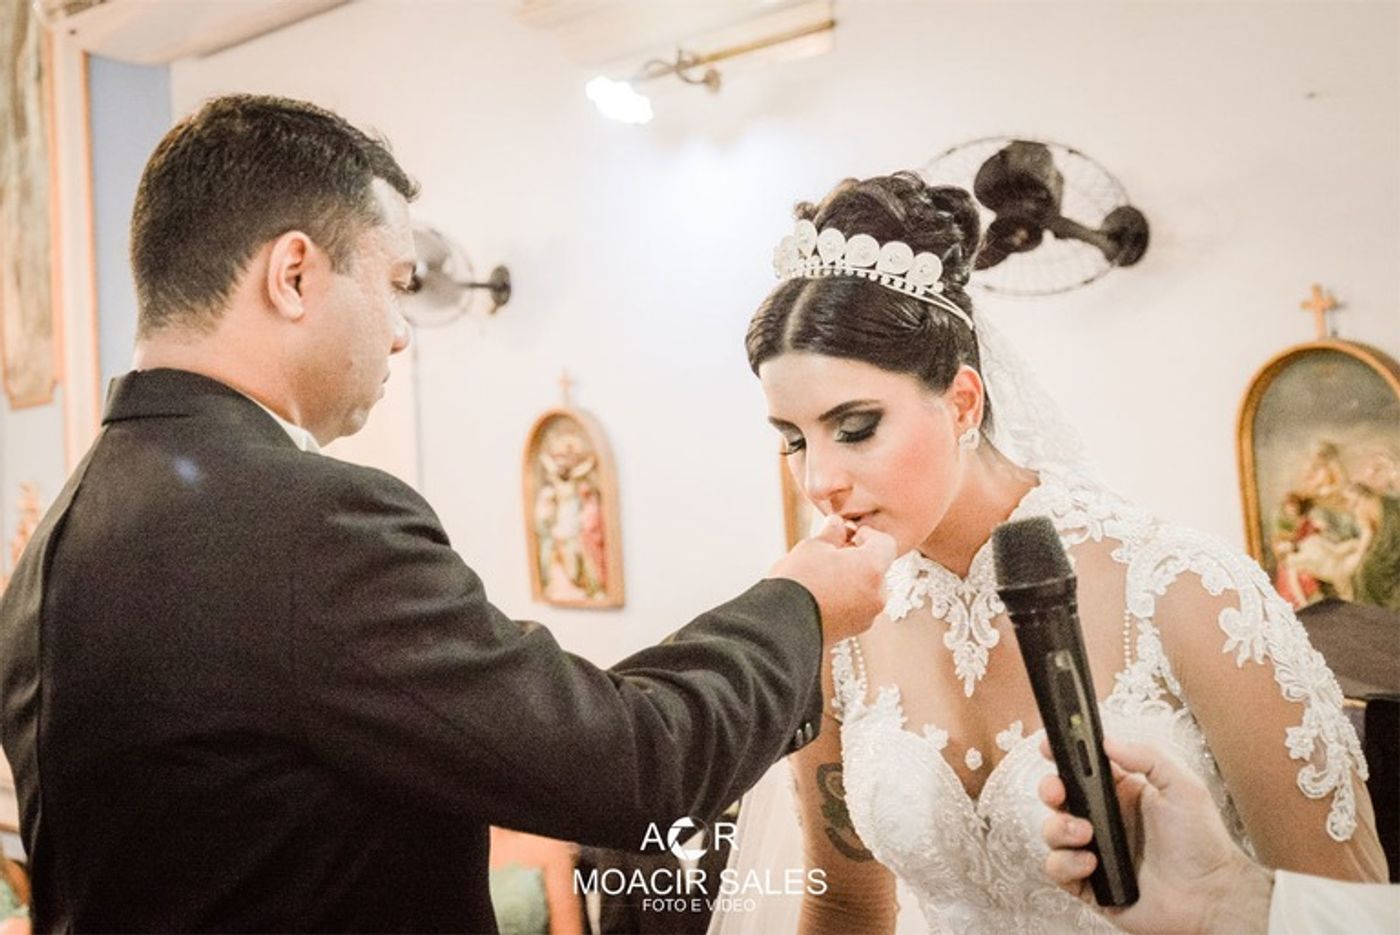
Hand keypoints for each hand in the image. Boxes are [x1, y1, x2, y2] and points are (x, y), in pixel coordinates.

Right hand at [768, 514, 896, 644]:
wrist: (780, 625)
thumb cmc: (798, 582)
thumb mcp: (813, 547)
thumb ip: (832, 533)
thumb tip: (837, 525)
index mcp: (872, 568)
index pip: (885, 543)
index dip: (867, 535)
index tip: (847, 536)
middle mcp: (878, 594)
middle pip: (876, 567)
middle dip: (858, 558)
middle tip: (830, 555)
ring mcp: (868, 616)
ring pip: (867, 588)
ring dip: (851, 579)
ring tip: (821, 578)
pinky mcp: (854, 630)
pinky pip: (857, 607)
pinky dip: (846, 599)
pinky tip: (821, 596)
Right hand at [1038, 737, 1271, 934]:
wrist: (1210, 897)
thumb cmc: (1203, 844)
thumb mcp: (1184, 787)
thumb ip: (1148, 757)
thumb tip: (1109, 741)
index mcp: (1121, 793)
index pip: (1082, 768)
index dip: (1061, 755)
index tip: (1049, 746)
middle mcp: (1103, 820)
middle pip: (1058, 798)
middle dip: (1049, 789)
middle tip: (1058, 792)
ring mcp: (1094, 851)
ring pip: (1052, 832)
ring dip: (1059, 829)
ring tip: (1086, 834)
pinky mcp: (1089, 883)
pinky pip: (1058, 869)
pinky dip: (1067, 864)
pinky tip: (1092, 863)